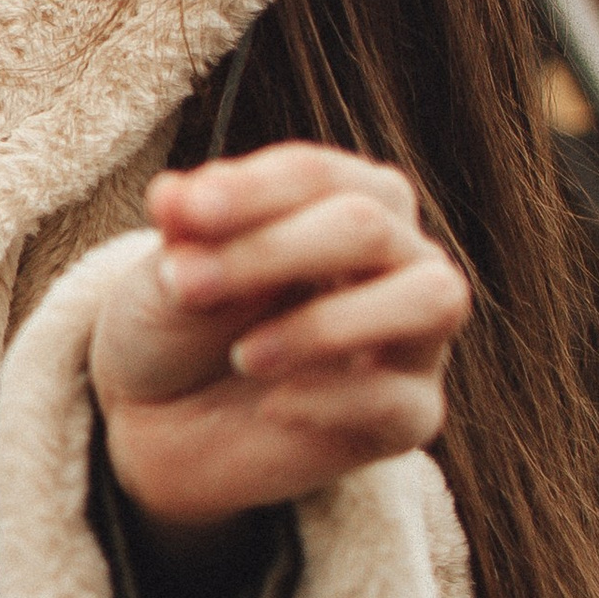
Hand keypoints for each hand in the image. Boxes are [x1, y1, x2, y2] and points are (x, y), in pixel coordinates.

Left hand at [92, 144, 471, 530]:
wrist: (170, 421)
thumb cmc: (182, 323)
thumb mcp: (168, 276)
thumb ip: (183, 237)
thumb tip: (172, 194)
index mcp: (348, 197)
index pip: (316, 176)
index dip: (250, 191)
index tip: (178, 213)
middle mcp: (400, 255)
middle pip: (367, 226)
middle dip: (270, 252)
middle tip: (186, 286)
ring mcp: (416, 334)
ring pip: (430, 299)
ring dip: (328, 324)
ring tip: (244, 357)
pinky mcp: (411, 413)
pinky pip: (400, 399)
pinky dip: (331, 400)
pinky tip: (271, 407)